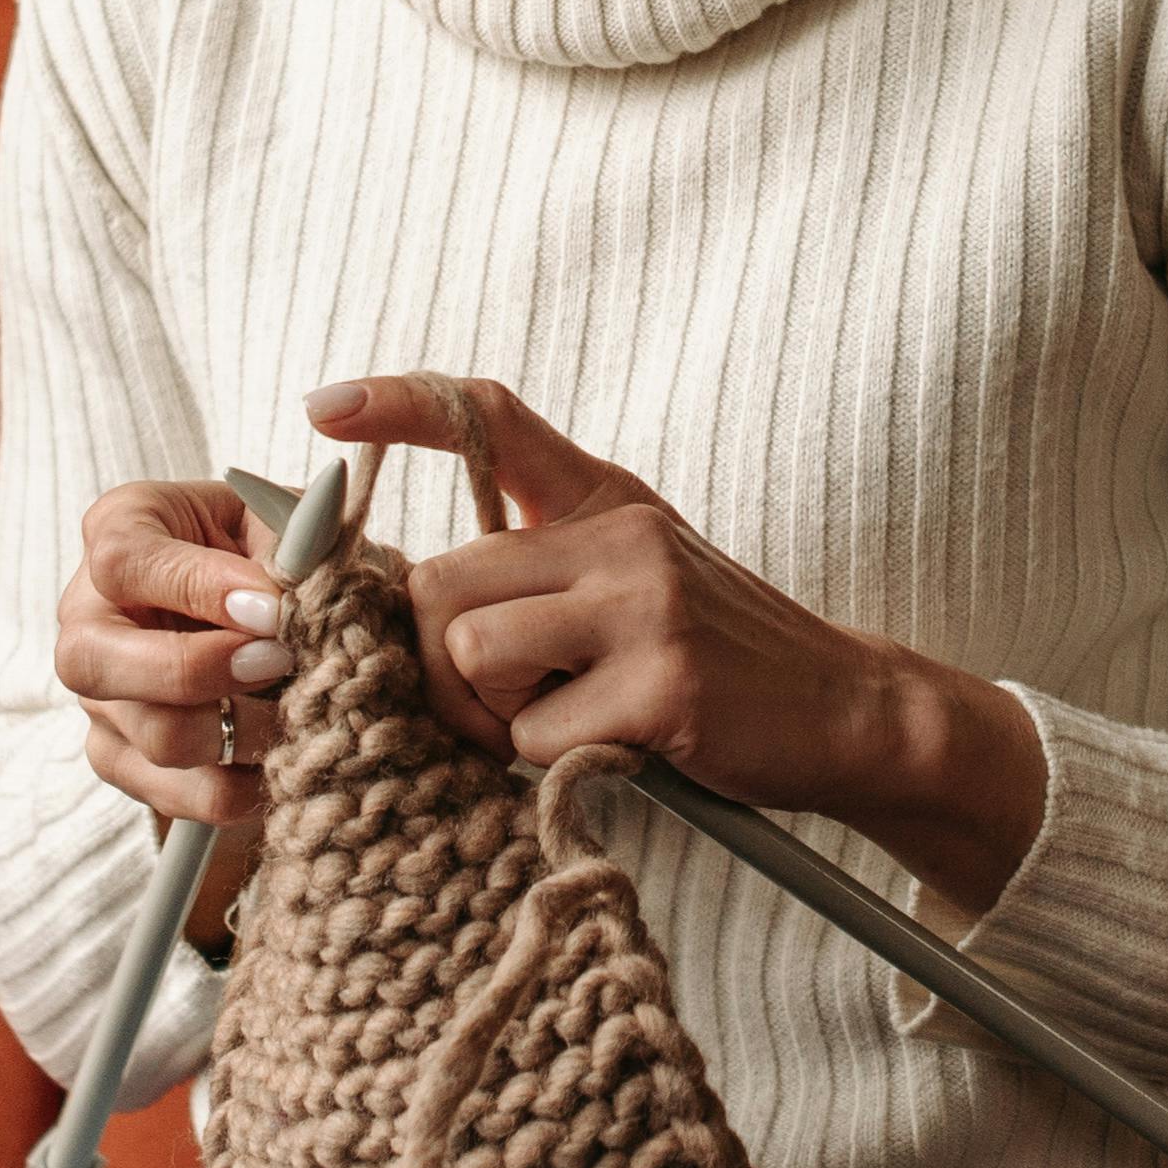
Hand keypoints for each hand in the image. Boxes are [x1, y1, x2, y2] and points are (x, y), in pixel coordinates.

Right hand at [54, 480, 299, 938]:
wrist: (282, 613)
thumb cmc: (278, 553)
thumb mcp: (292, 527)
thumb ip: (292, 550)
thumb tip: (284, 607)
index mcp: (121, 527)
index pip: (124, 561)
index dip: (199, 589)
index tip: (273, 610)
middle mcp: (89, 614)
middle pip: (92, 660)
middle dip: (197, 671)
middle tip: (279, 662)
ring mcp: (98, 695)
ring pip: (150, 735)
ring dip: (241, 732)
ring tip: (300, 708)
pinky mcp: (121, 758)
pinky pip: (176, 795)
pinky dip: (243, 787)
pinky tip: (285, 756)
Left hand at [302, 373, 1047, 911]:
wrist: (846, 710)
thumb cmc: (719, 655)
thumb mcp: (636, 572)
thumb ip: (541, 564)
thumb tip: (405, 595)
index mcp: (605, 500)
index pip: (491, 417)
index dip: (400, 404)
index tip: (321, 407)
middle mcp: (620, 536)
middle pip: (439, 583)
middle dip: (435, 663)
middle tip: (490, 706)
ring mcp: (644, 607)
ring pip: (470, 654)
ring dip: (490, 717)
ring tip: (559, 723)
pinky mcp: (662, 686)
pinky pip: (534, 734)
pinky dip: (551, 764)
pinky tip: (611, 750)